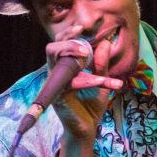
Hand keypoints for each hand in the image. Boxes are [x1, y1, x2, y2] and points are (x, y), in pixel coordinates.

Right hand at [47, 25, 121, 139]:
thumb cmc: (91, 105)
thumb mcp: (101, 81)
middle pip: (51, 49)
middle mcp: (56, 75)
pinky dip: (88, 80)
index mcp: (64, 68)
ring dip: (73, 55)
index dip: (68, 34)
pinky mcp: (59, 98)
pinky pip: (72, 83)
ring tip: (88, 55)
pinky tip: (101, 81)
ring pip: (57, 62)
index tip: (82, 27)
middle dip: (67, 42)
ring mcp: (56, 86)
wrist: (88, 129)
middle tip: (84, 46)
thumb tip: (105, 43)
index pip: (60, 45)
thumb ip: (101, 64)